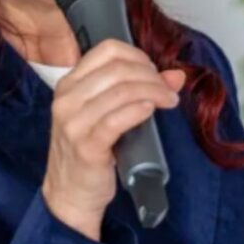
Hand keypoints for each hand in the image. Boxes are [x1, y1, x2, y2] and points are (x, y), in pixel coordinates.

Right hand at [40, 39, 185, 238]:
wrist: (70, 193)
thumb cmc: (89, 151)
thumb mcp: (107, 115)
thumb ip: (137, 90)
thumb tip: (177, 76)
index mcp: (69, 84)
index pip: (107, 50)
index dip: (138, 56)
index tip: (154, 73)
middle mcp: (67, 98)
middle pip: (118, 69)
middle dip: (151, 76)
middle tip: (168, 91)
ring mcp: (73, 122)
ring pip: (121, 90)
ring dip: (152, 91)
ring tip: (168, 102)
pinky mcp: (86, 145)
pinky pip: (116, 119)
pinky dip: (138, 110)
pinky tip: (150, 110)